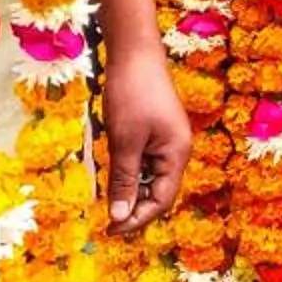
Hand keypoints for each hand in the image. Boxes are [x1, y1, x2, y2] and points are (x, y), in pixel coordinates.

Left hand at [99, 43, 188, 231]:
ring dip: (128, 187)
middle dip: (133, 206)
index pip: (162, 201)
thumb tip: (119, 218)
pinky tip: (110, 168)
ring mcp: (166, 138)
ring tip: (104, 194)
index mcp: (177, 153)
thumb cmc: (131, 94)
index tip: (110, 229)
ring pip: (148, 175)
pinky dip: (127, 169)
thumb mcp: (124, 142)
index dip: (137, 219)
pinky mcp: (154, 128)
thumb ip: (123, 181)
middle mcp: (176, 149)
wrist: (133, 51)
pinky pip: (143, 159)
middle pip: (158, 190)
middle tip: (104, 217)